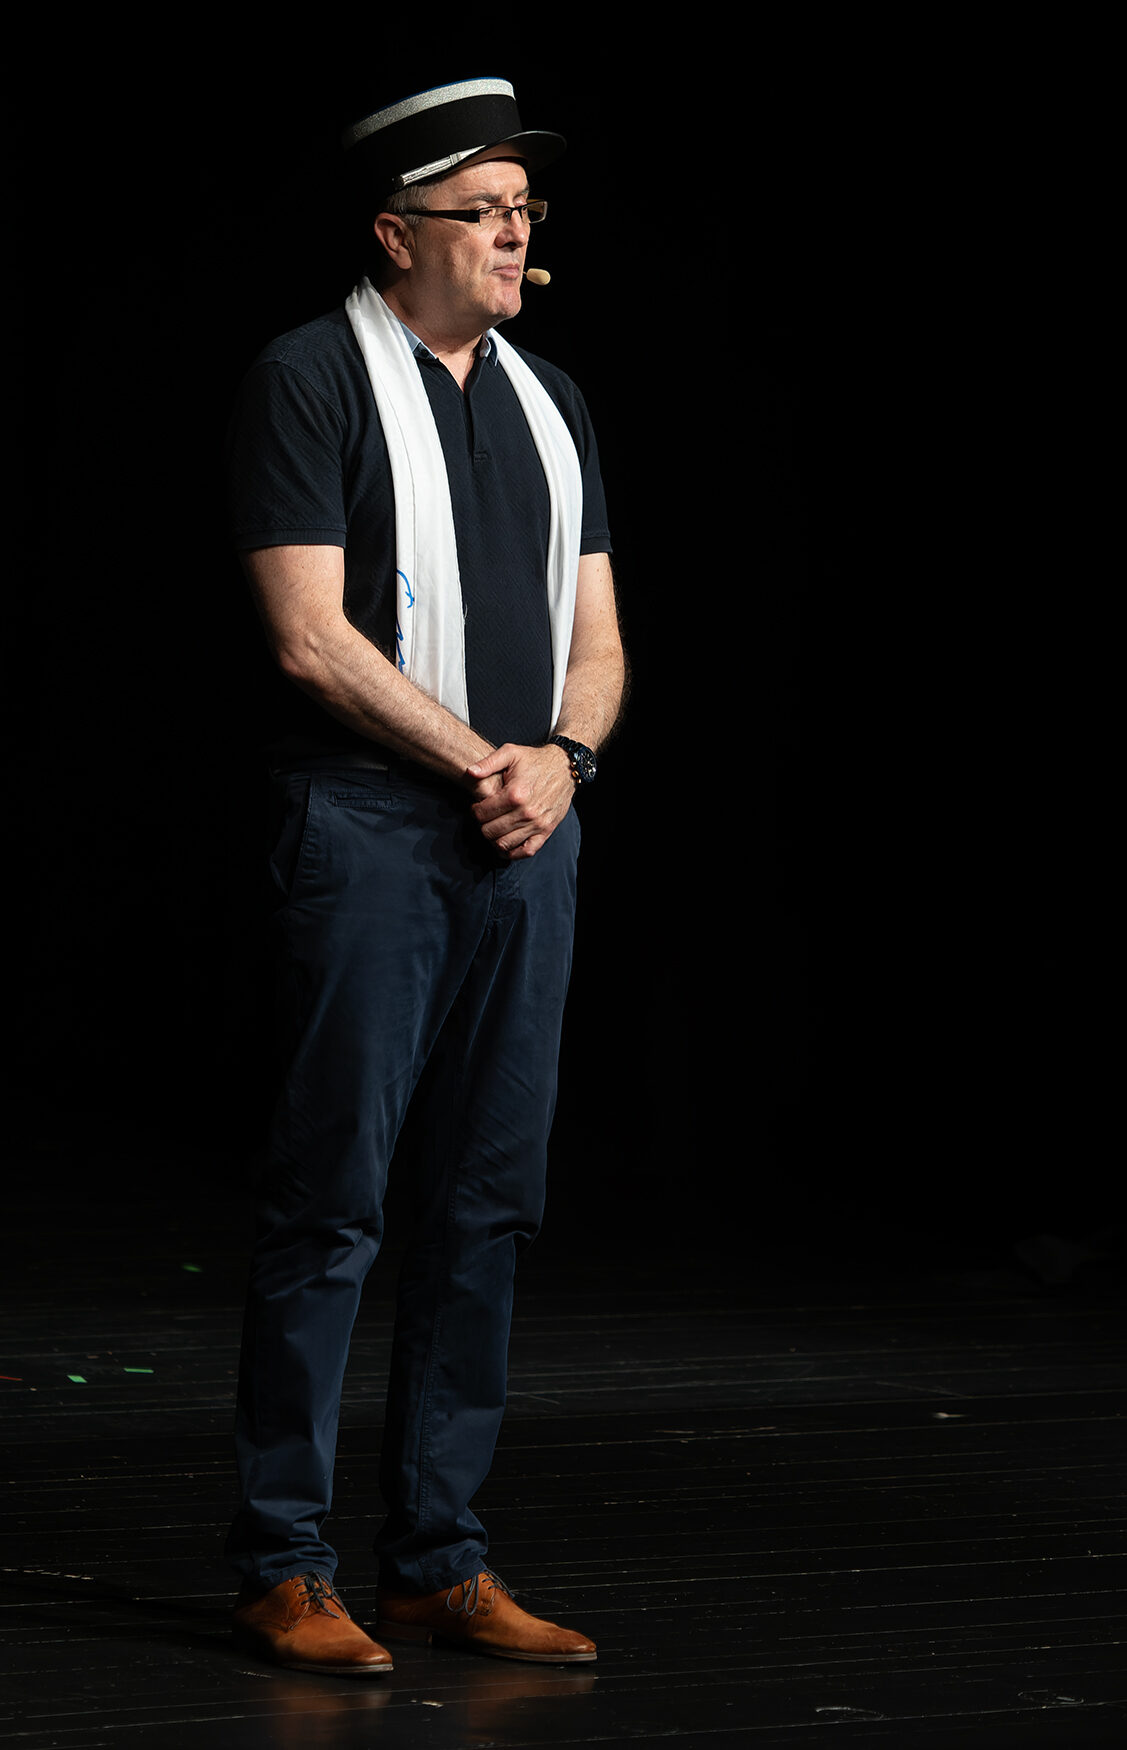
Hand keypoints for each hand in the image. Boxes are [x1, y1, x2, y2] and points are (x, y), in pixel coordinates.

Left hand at [466, 742, 574, 858]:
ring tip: (493, 828)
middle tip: (484, 818)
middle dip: (482, 825)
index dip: (475, 811)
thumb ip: (488, 762)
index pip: (483, 814)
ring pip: (504, 843)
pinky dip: (513, 853)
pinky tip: (505, 846)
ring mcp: (537, 824)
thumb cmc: (535, 760)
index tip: (477, 807)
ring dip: (493, 839)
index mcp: (514, 794)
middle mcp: (526, 812)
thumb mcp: (511, 753)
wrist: (565, 767)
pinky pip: (526, 851)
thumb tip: (470, 772)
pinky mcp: (546, 831)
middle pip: (490, 831)